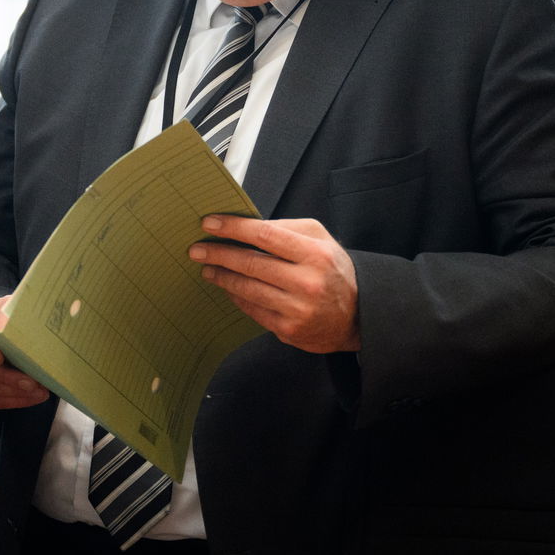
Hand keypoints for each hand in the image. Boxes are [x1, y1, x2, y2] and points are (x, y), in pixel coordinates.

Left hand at [189, 215, 361, 352]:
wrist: (357, 315)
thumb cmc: (333, 271)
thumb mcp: (319, 240)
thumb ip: (286, 229)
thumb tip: (246, 225)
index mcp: (315, 254)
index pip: (265, 236)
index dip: (233, 228)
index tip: (210, 223)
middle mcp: (307, 282)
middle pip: (251, 263)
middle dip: (218, 254)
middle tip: (197, 249)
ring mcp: (297, 309)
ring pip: (247, 289)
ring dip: (221, 276)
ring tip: (207, 268)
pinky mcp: (288, 330)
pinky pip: (252, 309)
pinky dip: (236, 296)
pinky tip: (227, 287)